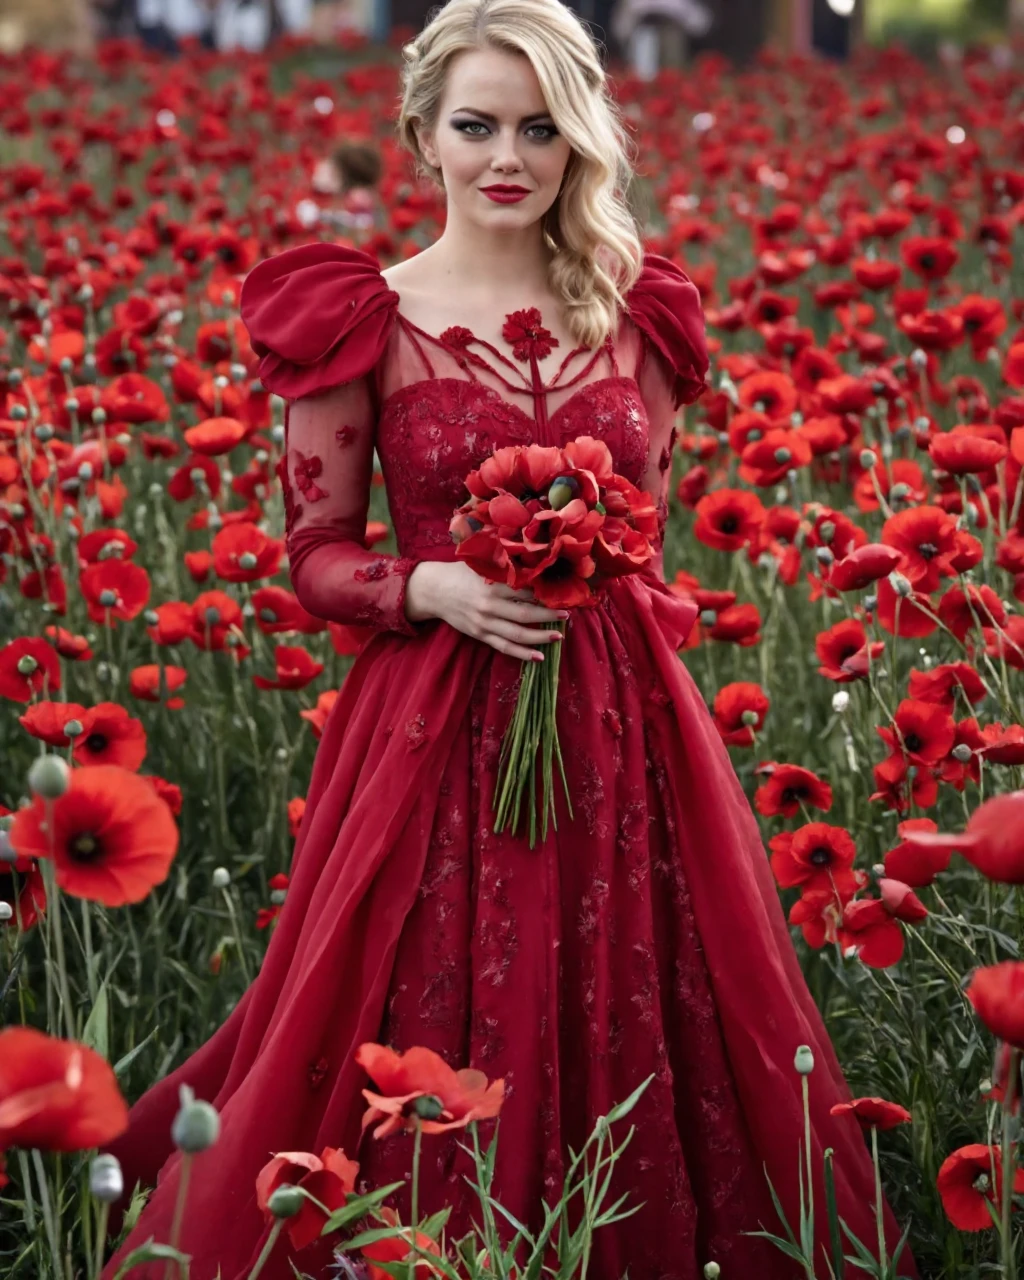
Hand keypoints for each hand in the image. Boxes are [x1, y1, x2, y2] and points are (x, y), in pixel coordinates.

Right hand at [405, 561, 566, 661]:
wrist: (434, 591)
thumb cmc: (461, 573)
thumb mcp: (481, 565)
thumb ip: (504, 567)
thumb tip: (533, 565)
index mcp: (492, 585)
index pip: (524, 592)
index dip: (544, 595)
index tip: (561, 594)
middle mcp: (489, 606)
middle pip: (525, 615)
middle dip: (548, 617)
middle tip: (567, 615)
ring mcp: (484, 623)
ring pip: (517, 634)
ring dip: (541, 637)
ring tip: (559, 636)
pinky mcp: (480, 635)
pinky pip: (505, 647)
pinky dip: (522, 654)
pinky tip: (539, 657)